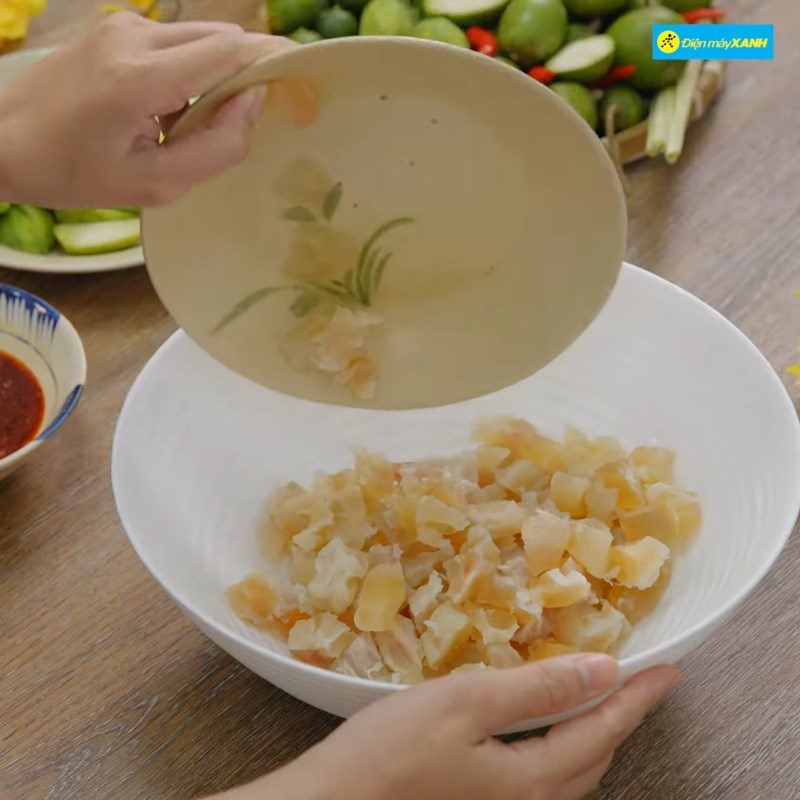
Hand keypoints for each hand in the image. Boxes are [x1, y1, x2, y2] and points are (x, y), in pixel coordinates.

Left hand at [0, 13, 290, 207]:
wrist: (4, 141)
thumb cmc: (76, 174)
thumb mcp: (155, 185)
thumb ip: (217, 148)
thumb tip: (255, 102)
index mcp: (142, 77)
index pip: (232, 49)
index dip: (267, 68)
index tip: (288, 95)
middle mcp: (135, 36)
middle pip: (223, 37)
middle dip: (241, 76)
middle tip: (231, 124)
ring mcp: (122, 25)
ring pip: (201, 37)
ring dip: (212, 75)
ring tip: (185, 122)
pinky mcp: (114, 26)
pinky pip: (175, 41)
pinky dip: (187, 70)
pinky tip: (162, 107)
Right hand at [218, 655, 679, 799]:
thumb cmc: (393, 753)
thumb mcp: (467, 703)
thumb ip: (537, 688)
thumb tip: (599, 669)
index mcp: (534, 782)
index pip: (604, 729)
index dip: (637, 695)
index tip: (667, 670)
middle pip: (595, 757)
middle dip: (621, 715)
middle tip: (636, 679)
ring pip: (571, 773)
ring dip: (592, 731)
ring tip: (599, 695)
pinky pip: (544, 778)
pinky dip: (560, 745)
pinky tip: (541, 725)